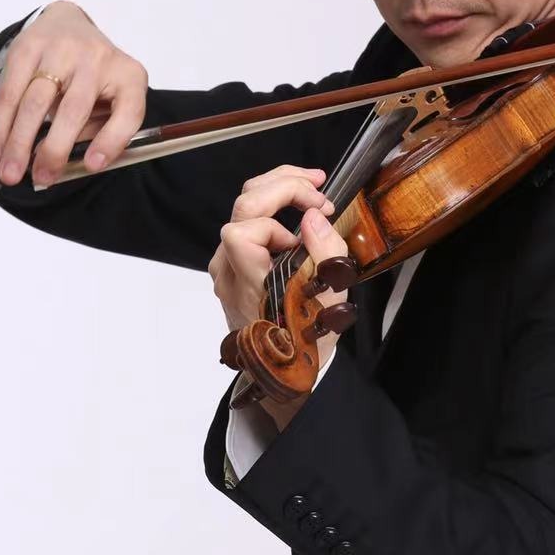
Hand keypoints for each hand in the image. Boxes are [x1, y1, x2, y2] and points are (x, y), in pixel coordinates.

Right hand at [0, 0, 148, 188]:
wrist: (67, 24)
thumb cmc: (93, 77)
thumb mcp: (111, 101)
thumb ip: (98, 133)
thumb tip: (66, 167)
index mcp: (128, 77)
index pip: (128, 112)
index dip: (111, 141)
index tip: (92, 166)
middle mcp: (98, 59)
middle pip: (73, 110)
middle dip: (53, 150)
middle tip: (40, 179)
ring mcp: (61, 50)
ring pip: (34, 102)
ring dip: (19, 142)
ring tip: (10, 173)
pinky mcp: (27, 47)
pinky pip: (10, 92)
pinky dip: (1, 125)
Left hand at [208, 163, 347, 397]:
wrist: (283, 367)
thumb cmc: (306, 339)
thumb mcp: (329, 303)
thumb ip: (324, 256)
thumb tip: (314, 216)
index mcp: (249, 285)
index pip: (240, 233)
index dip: (274, 221)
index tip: (306, 229)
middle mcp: (229, 273)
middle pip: (242, 207)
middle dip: (283, 188)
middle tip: (319, 190)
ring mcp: (225, 267)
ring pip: (242, 210)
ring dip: (278, 192)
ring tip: (312, 190)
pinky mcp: (230, 263)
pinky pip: (245, 224)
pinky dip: (272, 210)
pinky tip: (297, 213)